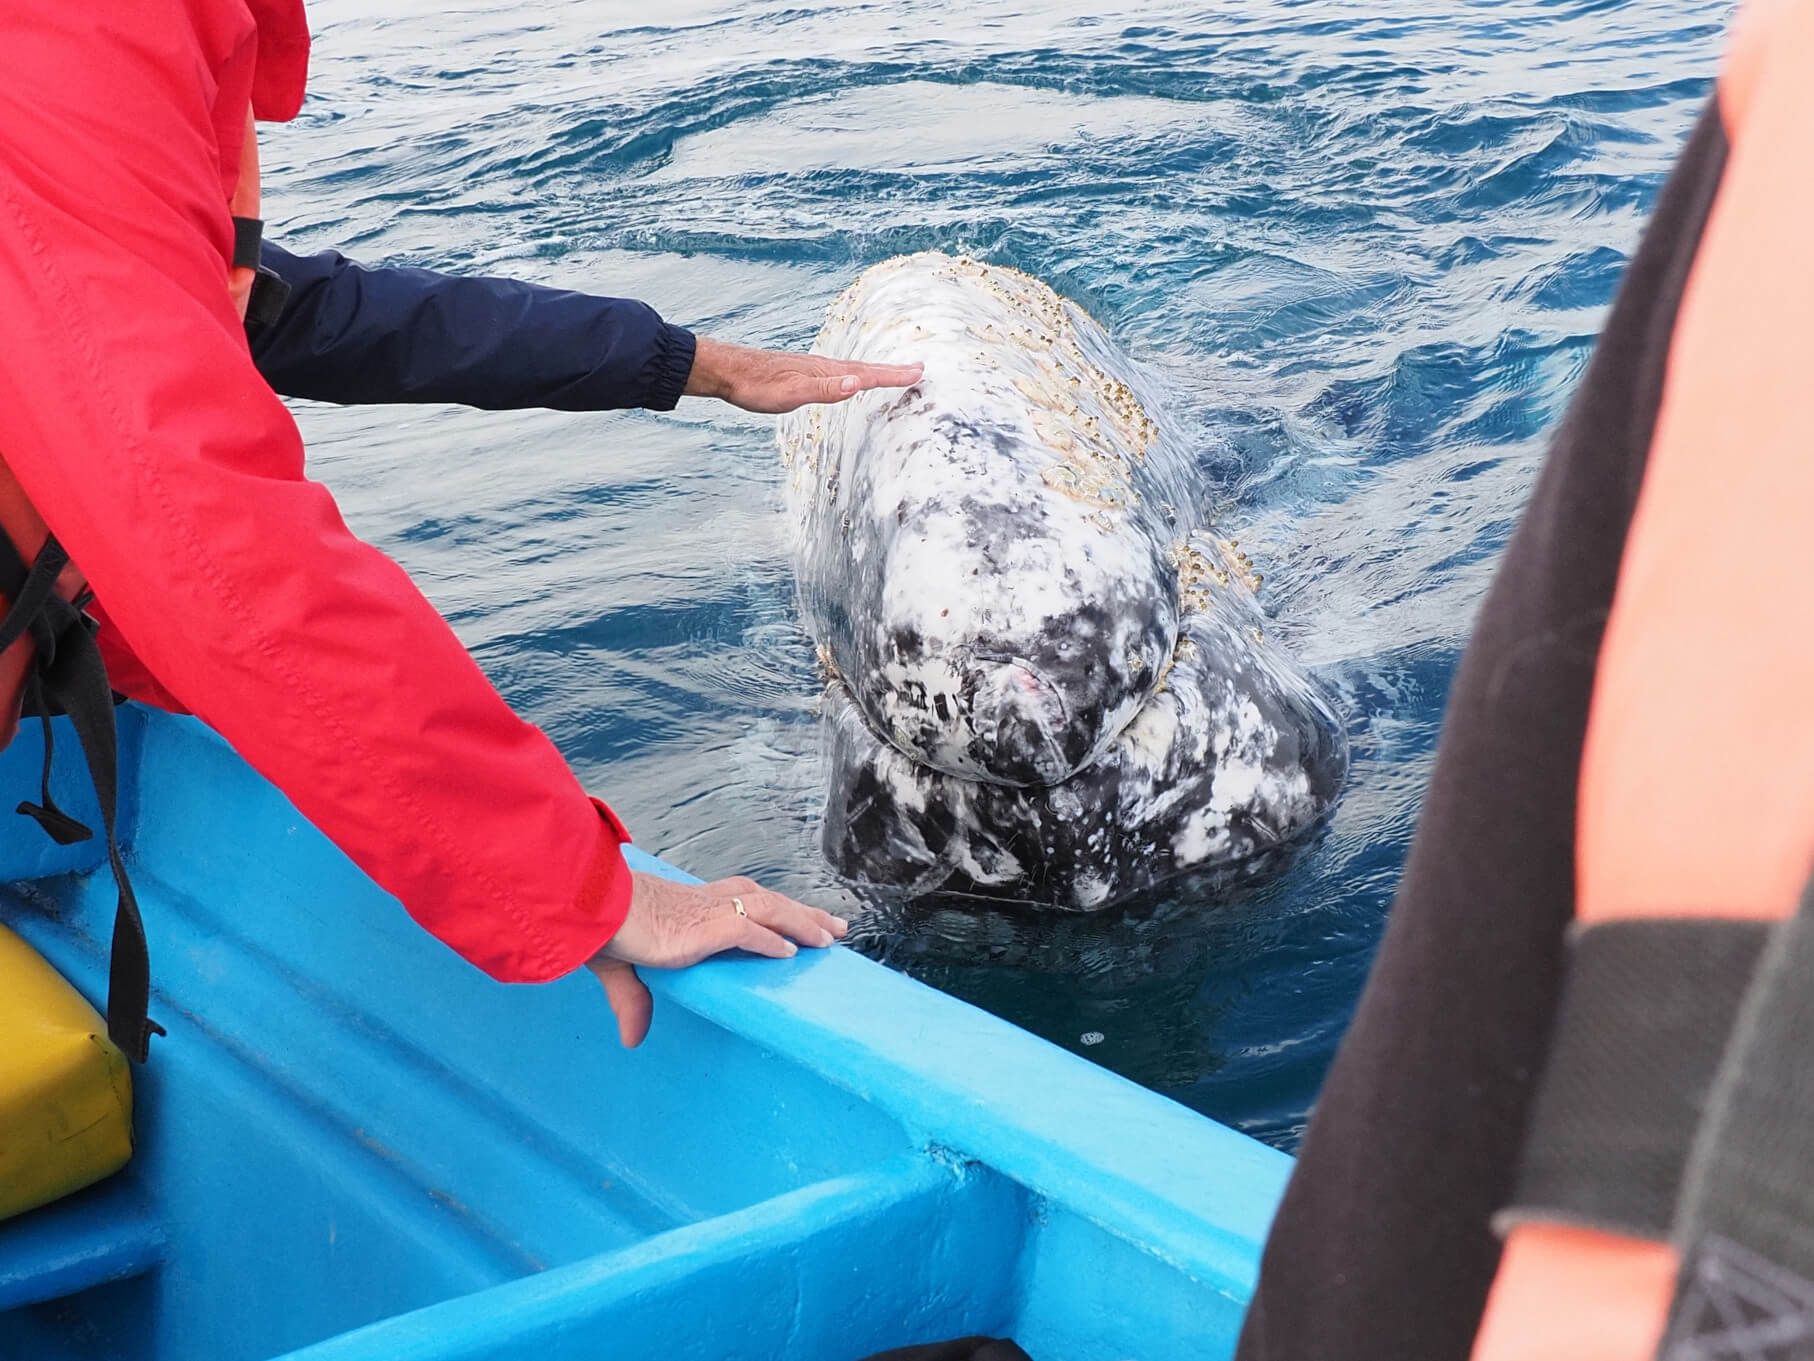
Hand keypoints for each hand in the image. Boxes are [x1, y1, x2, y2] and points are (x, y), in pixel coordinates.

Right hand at [586, 871, 847, 1047]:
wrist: (587, 908)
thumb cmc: (598, 926)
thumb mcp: (620, 968)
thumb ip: (632, 1002)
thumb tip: (632, 1040)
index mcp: (689, 905)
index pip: (741, 899)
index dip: (770, 908)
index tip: (794, 916)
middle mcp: (704, 903)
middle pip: (767, 901)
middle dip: (802, 912)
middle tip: (834, 926)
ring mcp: (707, 913)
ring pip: (769, 910)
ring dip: (801, 923)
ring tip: (830, 938)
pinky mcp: (705, 927)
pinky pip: (749, 931)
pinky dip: (771, 942)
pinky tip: (791, 954)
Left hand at [684, 335, 922, 413]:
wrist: (727, 371)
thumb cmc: (756, 385)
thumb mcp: (792, 393)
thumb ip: (825, 389)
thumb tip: (857, 383)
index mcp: (826, 372)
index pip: (867, 375)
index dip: (893, 376)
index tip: (919, 372)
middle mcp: (824, 366)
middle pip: (865, 369)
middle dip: (892, 371)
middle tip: (918, 368)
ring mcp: (814, 369)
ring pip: (853, 370)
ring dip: (876, 372)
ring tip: (893, 373)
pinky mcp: (803, 373)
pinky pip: (839, 374)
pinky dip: (855, 375)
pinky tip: (849, 379)